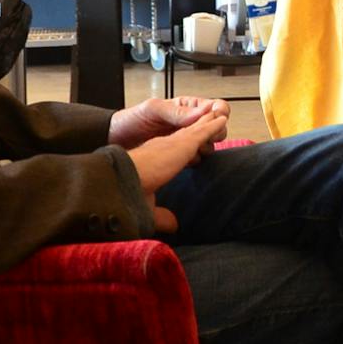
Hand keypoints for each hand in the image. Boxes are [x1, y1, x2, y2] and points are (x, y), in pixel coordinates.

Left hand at [109, 94, 225, 150]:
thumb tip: (201, 113)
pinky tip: (186, 159)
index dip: (220, 113)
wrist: (114, 141)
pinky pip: (197, 157)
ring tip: (193, 150)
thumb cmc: (129, 121)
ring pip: (210, 144)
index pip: (216, 106)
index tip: (216, 120)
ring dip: (206, 147)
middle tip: (205, 138)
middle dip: (216, 133)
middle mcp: (190, 123)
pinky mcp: (180, 156)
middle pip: (219, 127)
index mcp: (186, 107)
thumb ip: (176, 111)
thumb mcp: (151, 110)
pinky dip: (196, 159)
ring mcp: (186, 140)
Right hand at [125, 111, 230, 233]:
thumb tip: (175, 226)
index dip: (185, 148)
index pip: (173, 151)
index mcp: (153, 160)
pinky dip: (213, 126)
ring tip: (221, 116)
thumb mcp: (147, 207)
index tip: (194, 150)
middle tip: (213, 123)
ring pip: (196, 130)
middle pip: (187, 136)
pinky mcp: (182, 144)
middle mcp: (162, 147)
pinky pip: (203, 131)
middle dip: (200, 129)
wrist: (120, 182)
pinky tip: (222, 121)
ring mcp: (172, 144)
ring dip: (209, 124)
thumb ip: (162, 216)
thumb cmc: (126, 194)